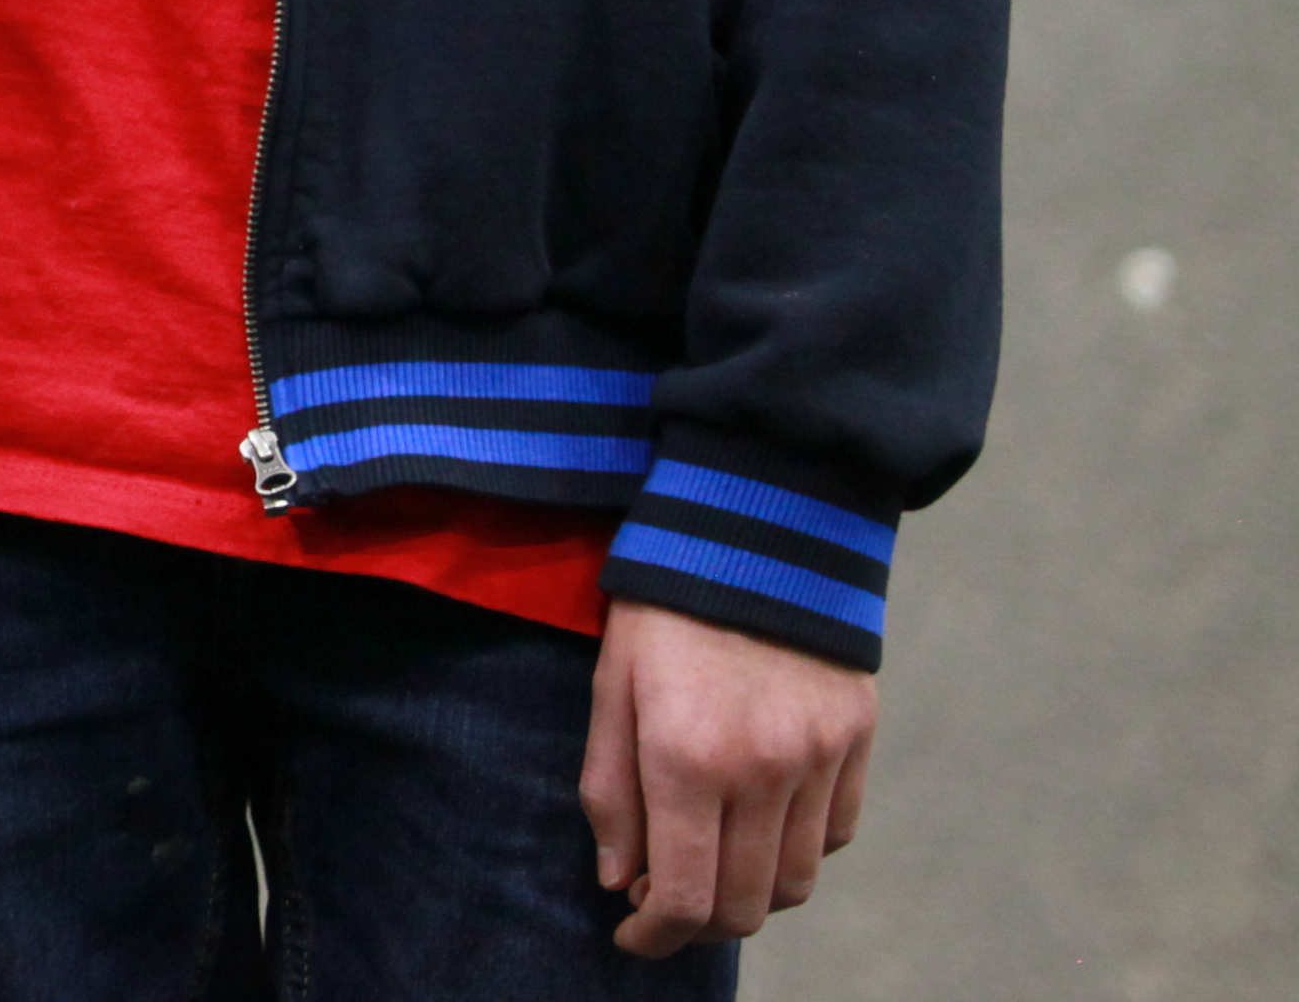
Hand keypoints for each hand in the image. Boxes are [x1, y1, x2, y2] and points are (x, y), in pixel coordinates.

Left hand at [581, 595, 873, 953]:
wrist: (754, 530)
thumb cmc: (661, 609)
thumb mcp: (610, 689)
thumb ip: (610, 792)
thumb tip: (621, 883)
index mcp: (686, 757)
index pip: (685, 897)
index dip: (655, 938)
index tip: (633, 937)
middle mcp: (763, 770)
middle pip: (746, 906)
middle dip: (700, 925)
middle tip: (665, 906)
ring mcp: (820, 760)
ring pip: (796, 882)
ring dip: (751, 894)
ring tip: (711, 864)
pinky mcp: (858, 743)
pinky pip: (834, 836)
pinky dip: (797, 851)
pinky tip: (758, 825)